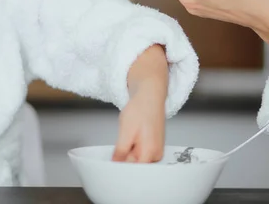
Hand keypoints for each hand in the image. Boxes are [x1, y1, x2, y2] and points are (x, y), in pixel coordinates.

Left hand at [112, 45, 166, 162]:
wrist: (149, 94)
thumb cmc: (141, 109)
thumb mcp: (125, 132)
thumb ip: (120, 152)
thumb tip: (115, 166)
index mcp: (150, 153)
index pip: (134, 172)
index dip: (121, 171)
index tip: (111, 168)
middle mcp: (156, 155)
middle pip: (136, 167)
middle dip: (124, 161)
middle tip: (118, 149)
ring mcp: (156, 151)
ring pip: (137, 160)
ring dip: (128, 153)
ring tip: (127, 139)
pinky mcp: (154, 146)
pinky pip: (140, 153)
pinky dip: (132, 148)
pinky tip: (131, 138)